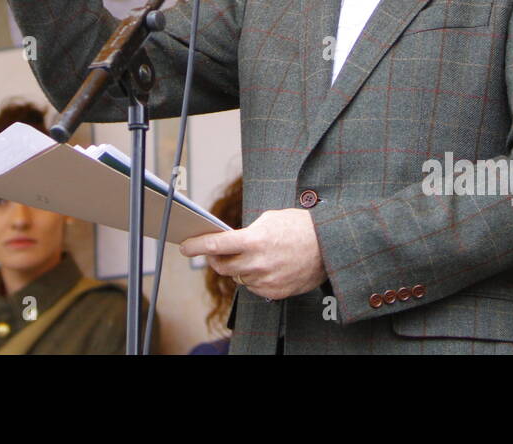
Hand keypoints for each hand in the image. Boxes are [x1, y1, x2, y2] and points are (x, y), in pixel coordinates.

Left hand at [180, 208, 327, 300]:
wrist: (328, 247)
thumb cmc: (300, 227)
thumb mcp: (269, 219)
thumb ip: (247, 232)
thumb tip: (230, 241)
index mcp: (254, 240)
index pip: (215, 246)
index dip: (196, 246)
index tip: (185, 247)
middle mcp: (257, 262)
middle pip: (222, 266)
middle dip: (214, 259)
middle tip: (213, 252)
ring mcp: (266, 280)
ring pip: (238, 277)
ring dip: (238, 268)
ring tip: (251, 256)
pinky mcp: (274, 292)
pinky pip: (253, 287)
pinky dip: (253, 278)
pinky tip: (265, 267)